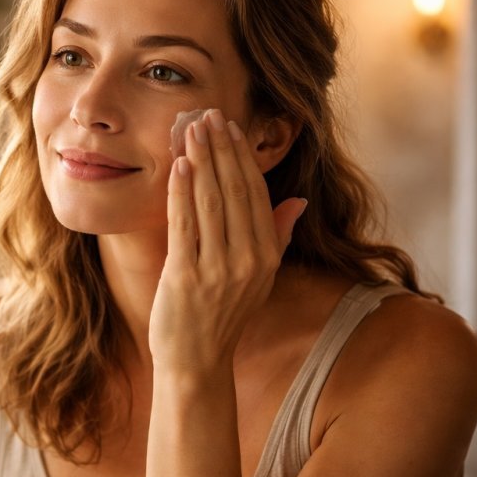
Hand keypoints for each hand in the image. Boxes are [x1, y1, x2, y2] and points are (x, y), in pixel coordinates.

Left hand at [148, 109, 305, 374]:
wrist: (196, 361)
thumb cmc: (222, 316)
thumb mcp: (257, 277)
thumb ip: (276, 236)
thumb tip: (298, 202)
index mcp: (266, 257)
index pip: (256, 195)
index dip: (242, 158)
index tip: (231, 128)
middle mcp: (247, 261)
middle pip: (234, 192)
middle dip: (221, 150)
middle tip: (208, 115)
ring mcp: (217, 269)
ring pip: (210, 203)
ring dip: (201, 162)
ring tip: (192, 130)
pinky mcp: (186, 276)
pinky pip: (185, 225)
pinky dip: (181, 193)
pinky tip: (179, 166)